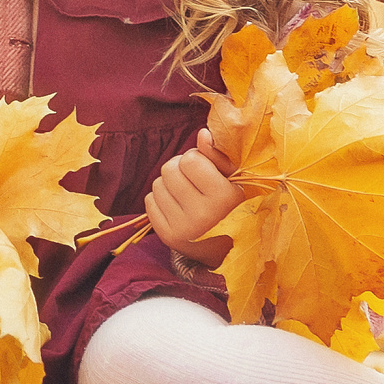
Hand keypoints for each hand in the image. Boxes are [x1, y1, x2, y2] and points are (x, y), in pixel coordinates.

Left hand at [145, 129, 247, 264]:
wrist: (227, 249)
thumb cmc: (231, 206)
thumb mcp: (234, 179)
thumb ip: (217, 155)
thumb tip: (202, 134)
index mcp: (225, 197)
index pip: (190, 160)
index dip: (195, 160)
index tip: (206, 171)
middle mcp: (204, 215)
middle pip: (169, 169)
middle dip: (179, 170)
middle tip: (193, 182)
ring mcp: (184, 228)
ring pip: (157, 184)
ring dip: (169, 185)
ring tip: (186, 195)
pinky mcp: (168, 237)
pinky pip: (149, 202)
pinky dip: (160, 200)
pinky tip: (177, 208)